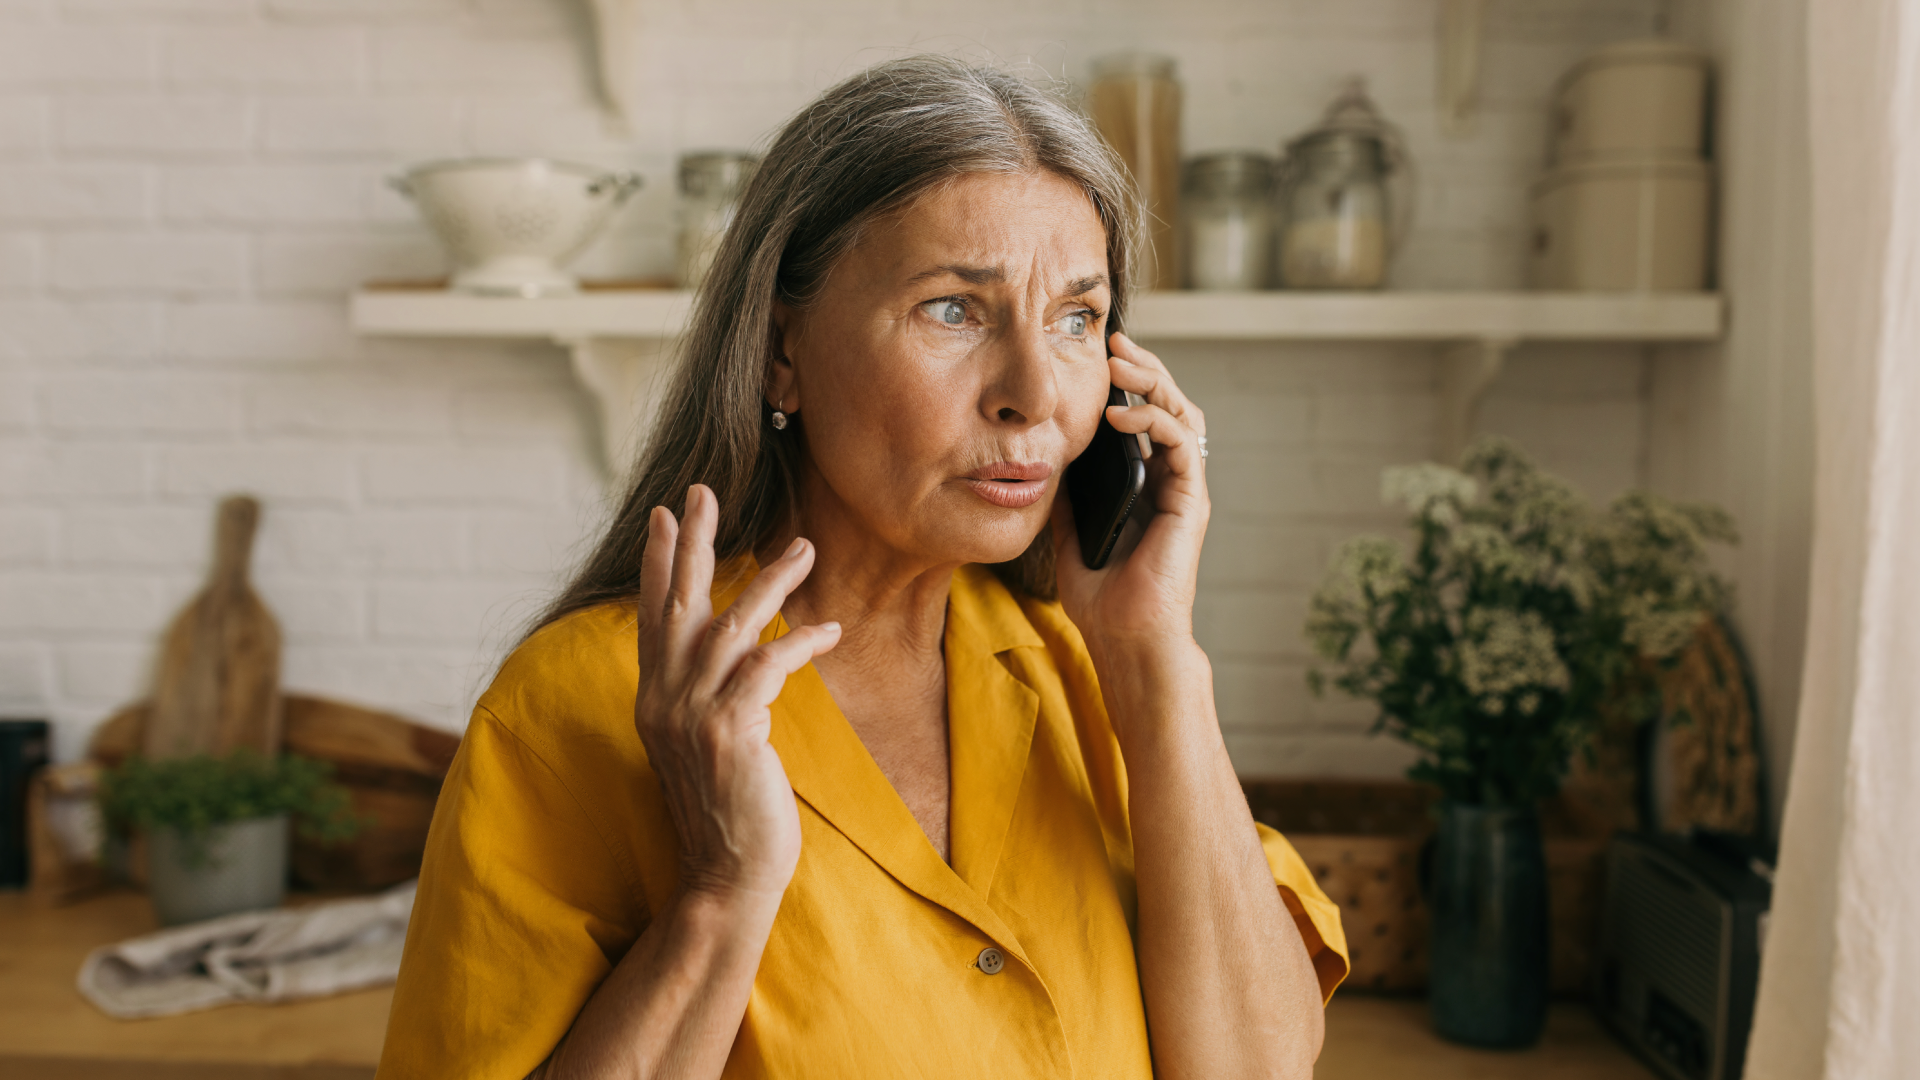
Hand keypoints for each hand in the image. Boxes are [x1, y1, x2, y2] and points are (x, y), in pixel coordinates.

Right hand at [634, 485, 840, 902]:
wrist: (725, 874)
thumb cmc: (727, 811)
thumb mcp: (705, 743)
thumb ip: (704, 696)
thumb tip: (730, 653)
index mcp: (653, 698)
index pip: (652, 614)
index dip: (658, 562)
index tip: (665, 513)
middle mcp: (663, 699)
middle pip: (677, 602)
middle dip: (691, 542)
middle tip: (704, 491)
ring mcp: (692, 714)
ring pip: (729, 624)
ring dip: (770, 581)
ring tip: (805, 547)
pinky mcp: (729, 731)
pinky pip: (766, 666)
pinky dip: (800, 642)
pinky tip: (829, 628)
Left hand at [1052, 332, 1209, 671]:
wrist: (1123, 638)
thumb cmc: (1100, 595)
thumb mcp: (1069, 529)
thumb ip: (1068, 491)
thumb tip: (1045, 453)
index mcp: (1145, 483)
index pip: (1144, 416)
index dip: (1126, 382)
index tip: (1097, 354)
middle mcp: (1170, 480)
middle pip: (1168, 404)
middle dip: (1144, 367)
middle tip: (1113, 342)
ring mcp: (1184, 490)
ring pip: (1182, 415)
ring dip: (1153, 382)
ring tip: (1120, 363)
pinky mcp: (1191, 502)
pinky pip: (1182, 445)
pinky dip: (1154, 421)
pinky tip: (1121, 414)